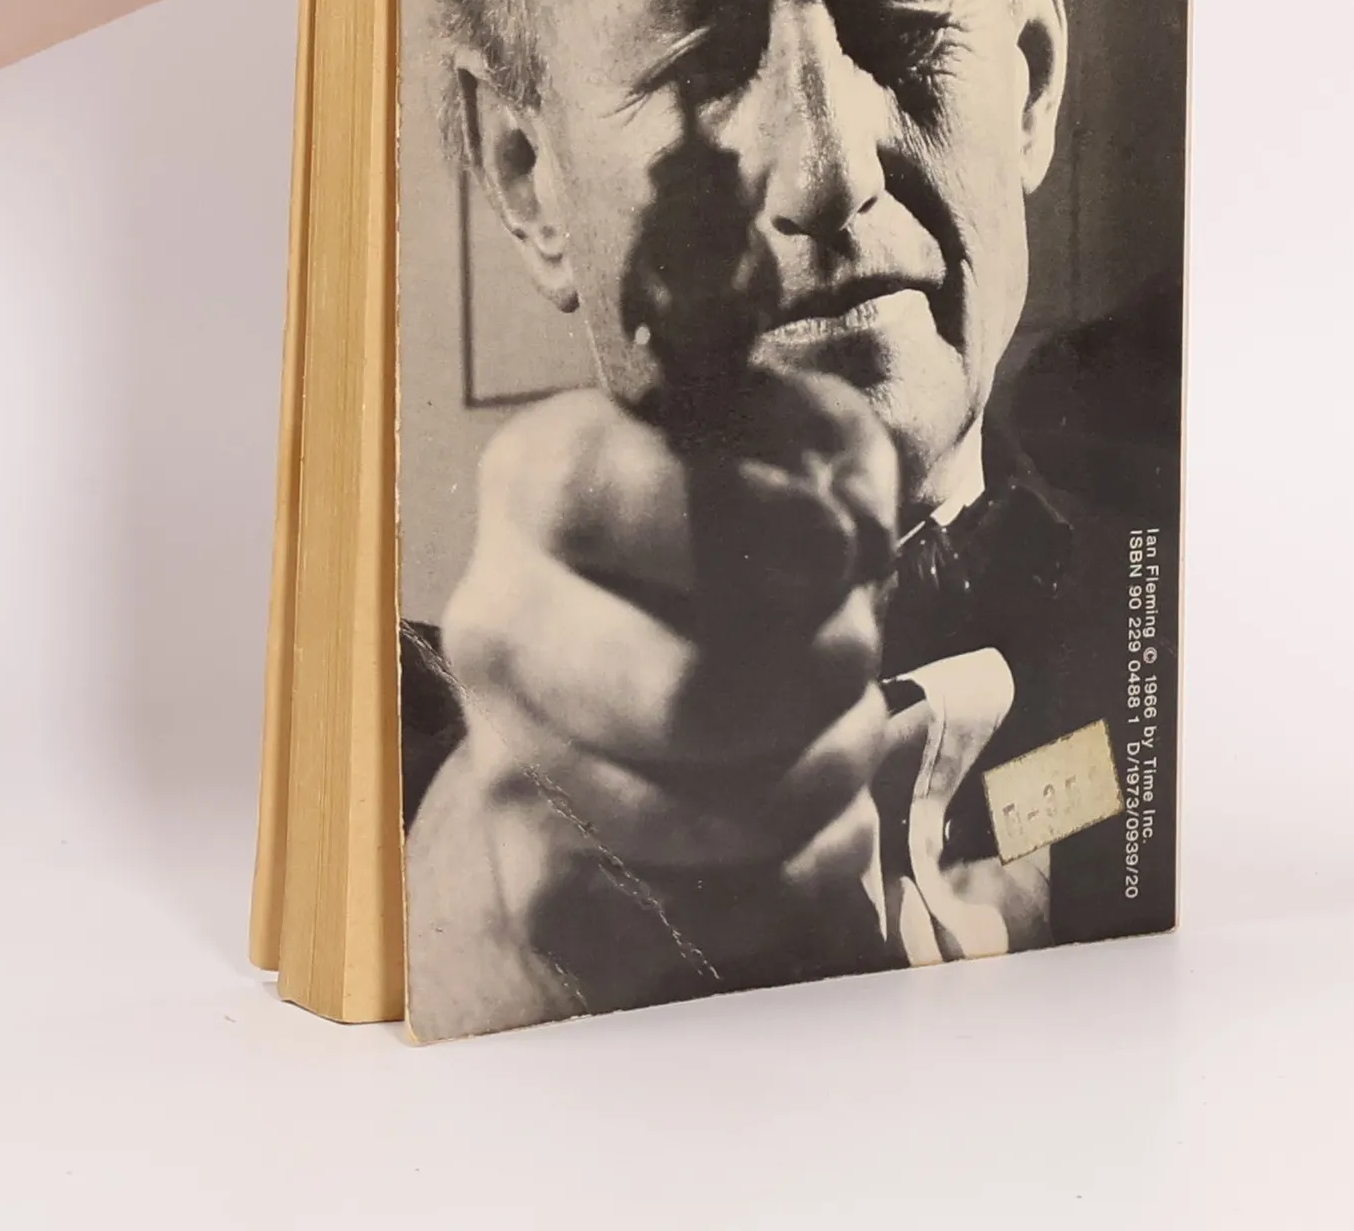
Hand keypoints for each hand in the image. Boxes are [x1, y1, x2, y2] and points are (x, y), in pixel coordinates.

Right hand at [407, 366, 899, 1036]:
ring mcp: (509, 764)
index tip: (839, 548)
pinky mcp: (549, 886)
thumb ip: (835, 459)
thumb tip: (850, 537)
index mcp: (537, 482)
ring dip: (832, 767)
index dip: (746, 524)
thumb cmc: (740, 528)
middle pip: (681, 696)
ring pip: (720, 817)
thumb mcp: (800, 443)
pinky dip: (814, 860)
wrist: (637, 660)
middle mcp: (497, 623)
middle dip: (820, 676)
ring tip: (842, 717)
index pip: (602, 501)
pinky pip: (728, 909)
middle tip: (856, 647)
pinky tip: (819, 802)